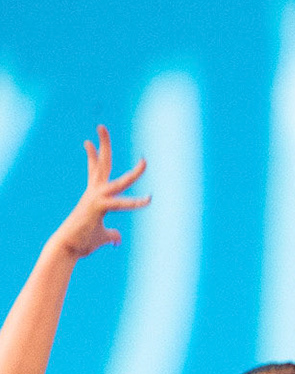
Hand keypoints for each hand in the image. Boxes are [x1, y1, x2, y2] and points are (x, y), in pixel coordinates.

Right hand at [52, 127, 149, 260]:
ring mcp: (96, 198)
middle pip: (102, 164)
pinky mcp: (98, 208)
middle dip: (104, 145)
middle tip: (102, 126)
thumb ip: (112, 234)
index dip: (92, 156)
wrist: (68, 247)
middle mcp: (94, 192)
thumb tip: (117, 239)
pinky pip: (120, 203)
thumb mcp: (102, 236)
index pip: (94, 170)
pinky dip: (135, 202)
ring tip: (145, 162)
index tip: (88, 141)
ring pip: (118, 181)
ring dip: (135, 174)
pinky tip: (148, 200)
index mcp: (94, 195)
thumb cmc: (83, 241)